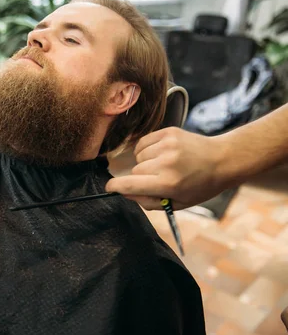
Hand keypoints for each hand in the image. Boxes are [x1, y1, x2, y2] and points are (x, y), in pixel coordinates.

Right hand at [105, 127, 228, 209]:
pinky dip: (147, 150)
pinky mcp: (168, 132)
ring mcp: (167, 145)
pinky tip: (160, 154)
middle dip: (141, 178)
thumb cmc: (201, 185)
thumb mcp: (178, 202)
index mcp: (169, 183)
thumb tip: (125, 192)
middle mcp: (166, 163)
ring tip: (163, 166)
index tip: (109, 187)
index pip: (131, 184)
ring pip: (138, 157)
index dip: (116, 187)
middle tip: (157, 180)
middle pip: (135, 171)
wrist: (224, 159)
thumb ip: (149, 201)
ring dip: (145, 163)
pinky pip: (143, 143)